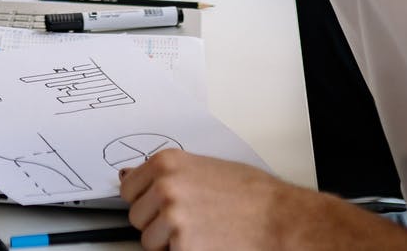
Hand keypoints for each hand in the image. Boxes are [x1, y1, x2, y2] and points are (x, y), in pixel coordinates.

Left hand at [121, 151, 284, 249]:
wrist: (279, 218)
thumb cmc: (251, 193)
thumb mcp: (203, 168)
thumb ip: (167, 174)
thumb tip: (132, 176)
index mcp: (167, 163)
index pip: (128, 187)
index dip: (143, 200)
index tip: (154, 204)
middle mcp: (165, 188)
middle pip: (136, 216)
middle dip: (155, 222)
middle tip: (185, 221)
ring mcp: (172, 218)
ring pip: (148, 240)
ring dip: (167, 242)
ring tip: (197, 232)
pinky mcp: (183, 246)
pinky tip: (205, 242)